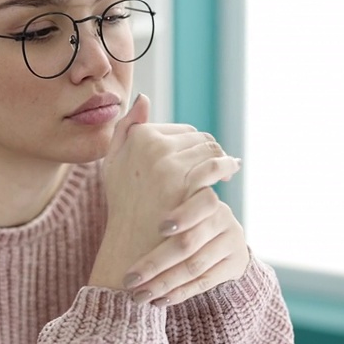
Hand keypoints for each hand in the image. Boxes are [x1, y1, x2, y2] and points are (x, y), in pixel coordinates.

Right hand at [89, 94, 240, 291]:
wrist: (131, 246)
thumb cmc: (123, 206)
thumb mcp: (113, 164)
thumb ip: (125, 129)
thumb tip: (144, 97)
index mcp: (138, 136)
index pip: (180, 130)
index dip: (192, 145)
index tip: (200, 157)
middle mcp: (152, 146)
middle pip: (198, 138)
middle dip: (209, 151)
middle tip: (222, 165)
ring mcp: (170, 165)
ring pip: (210, 150)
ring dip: (222, 158)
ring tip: (230, 168)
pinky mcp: (186, 183)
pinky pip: (215, 166)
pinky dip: (226, 168)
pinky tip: (230, 175)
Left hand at [123, 187, 249, 306]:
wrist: (217, 241)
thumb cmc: (182, 221)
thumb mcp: (176, 204)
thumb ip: (159, 201)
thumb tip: (121, 173)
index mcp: (208, 199)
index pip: (201, 204)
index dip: (183, 215)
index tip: (160, 227)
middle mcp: (224, 219)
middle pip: (189, 243)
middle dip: (155, 263)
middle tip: (129, 279)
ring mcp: (232, 243)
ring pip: (194, 267)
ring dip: (163, 284)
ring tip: (139, 295)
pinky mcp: (235, 265)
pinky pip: (205, 282)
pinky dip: (179, 293)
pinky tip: (159, 300)